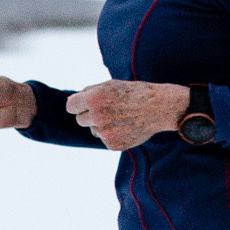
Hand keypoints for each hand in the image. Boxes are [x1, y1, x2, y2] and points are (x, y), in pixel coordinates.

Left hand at [67, 79, 189, 150]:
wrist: (159, 108)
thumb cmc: (133, 93)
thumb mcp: (110, 85)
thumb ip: (88, 92)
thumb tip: (71, 101)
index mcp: (94, 99)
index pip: (70, 106)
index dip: (77, 105)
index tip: (85, 105)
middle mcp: (97, 116)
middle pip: (80, 120)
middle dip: (90, 115)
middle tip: (108, 109)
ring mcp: (105, 133)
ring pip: (93, 130)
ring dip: (102, 125)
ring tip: (121, 117)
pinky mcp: (113, 145)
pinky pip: (105, 139)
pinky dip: (112, 134)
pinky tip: (126, 126)